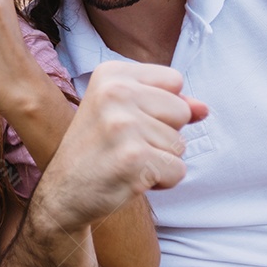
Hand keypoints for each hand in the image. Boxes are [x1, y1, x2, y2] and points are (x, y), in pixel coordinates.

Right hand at [32, 61, 207, 229]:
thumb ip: (167, 104)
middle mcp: (115, 93)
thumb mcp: (126, 114)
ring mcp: (123, 125)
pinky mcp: (134, 158)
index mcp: (110, 74)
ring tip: (125, 161)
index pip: (174, 81)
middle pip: (182, 111)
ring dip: (160, 160)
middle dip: (163, 135)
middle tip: (125, 145)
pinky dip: (161, 182)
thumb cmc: (98, 150)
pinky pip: (178, 170)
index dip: (160, 108)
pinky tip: (129, 178)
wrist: (63, 193)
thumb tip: (204, 108)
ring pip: (180, 144)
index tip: (127, 120)